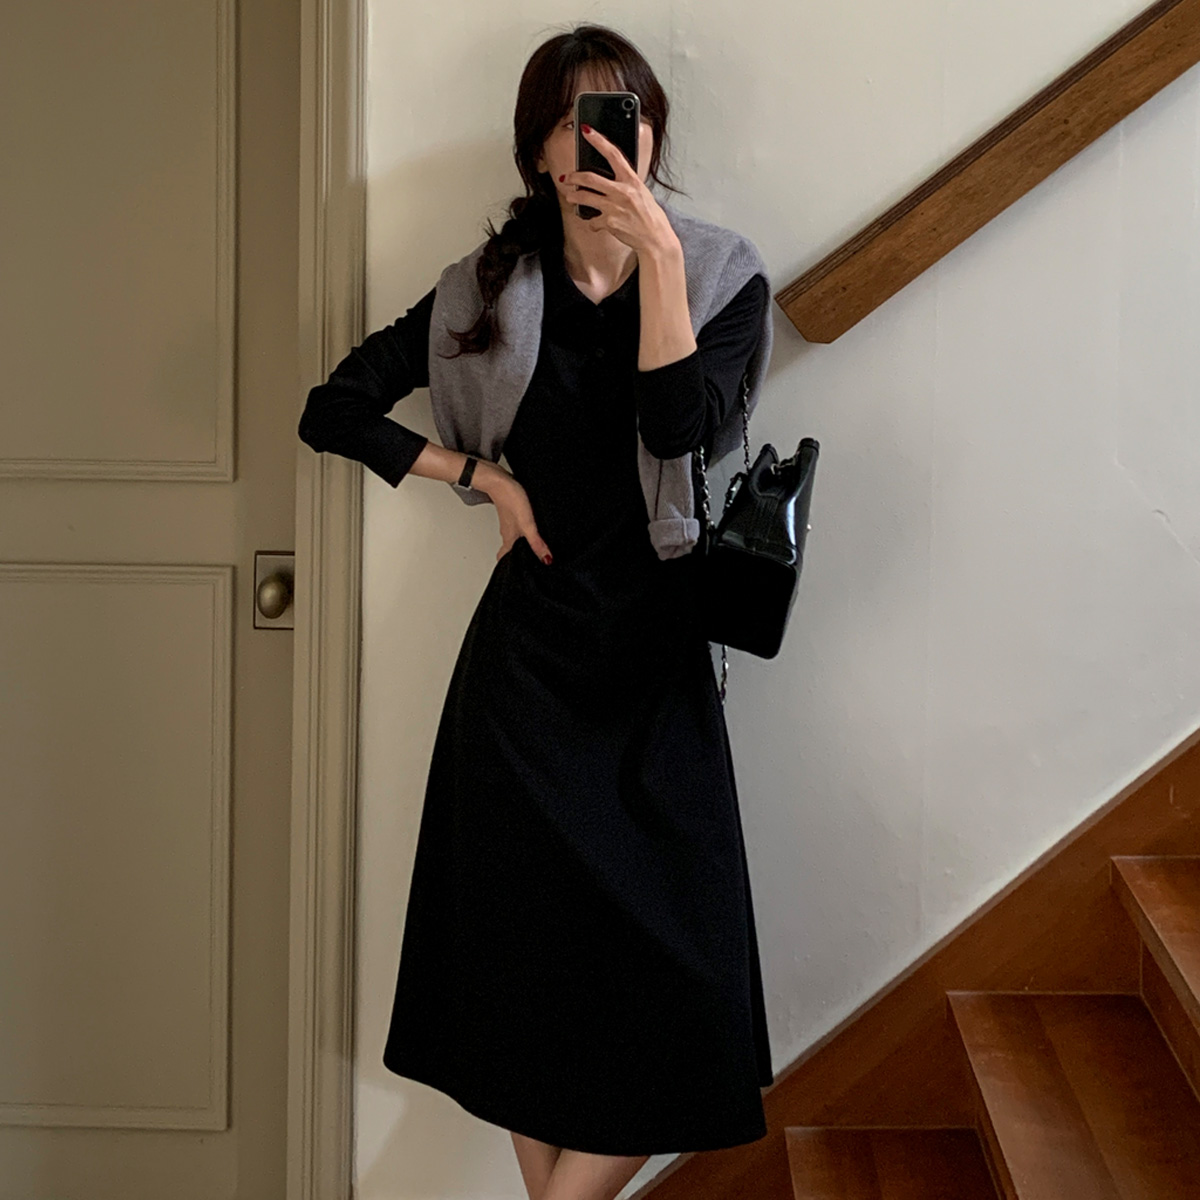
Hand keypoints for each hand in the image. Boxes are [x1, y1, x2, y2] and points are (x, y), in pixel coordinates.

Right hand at [474, 461, 552, 564]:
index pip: (505, 559)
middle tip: (529, 565)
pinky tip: (531, 528)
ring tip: (533, 550)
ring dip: (522, 545)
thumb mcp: (527, 524)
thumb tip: (546, 559)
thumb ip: (536, 542)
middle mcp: (508, 532)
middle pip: (510, 550)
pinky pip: (517, 527)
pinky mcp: (513, 512)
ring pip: (514, 539)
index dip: (509, 568)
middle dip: (518, 559)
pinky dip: (523, 532)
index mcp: (509, 539)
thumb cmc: (510, 499)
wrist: (499, 479)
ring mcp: (510, 522)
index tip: (517, 576)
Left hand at [562, 125, 676, 257]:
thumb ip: (627, 184)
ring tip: (570, 197)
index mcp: (632, 180)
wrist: (655, 239)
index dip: (598, 141)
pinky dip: (592, 223)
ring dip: (573, 197)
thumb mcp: (642, 193)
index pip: (613, 154)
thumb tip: (614, 178)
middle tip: (566, 177)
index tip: (587, 131)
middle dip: (573, 177)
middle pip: (590, 178)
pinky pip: (593, 221)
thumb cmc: (650, 217)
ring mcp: (614, 207)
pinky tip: (595, 223)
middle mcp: (622, 191)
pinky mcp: (610, 222)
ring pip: (584, 197)